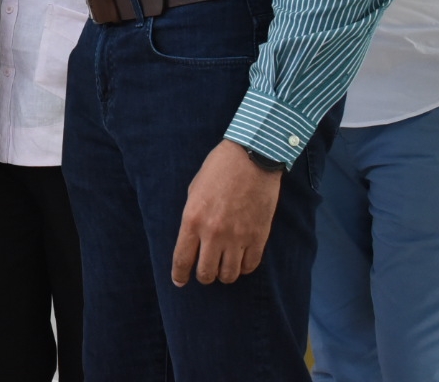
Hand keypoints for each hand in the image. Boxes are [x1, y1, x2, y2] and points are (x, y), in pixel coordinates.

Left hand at [171, 141, 282, 286]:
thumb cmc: (219, 169)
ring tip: (224, 266)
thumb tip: (192, 240)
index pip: (182, 260)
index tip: (179, 281)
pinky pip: (250, 266)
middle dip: (203, 276)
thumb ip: (192, 217)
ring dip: (224, 274)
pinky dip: (244, 267)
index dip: (179, 275)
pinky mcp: (258, 237)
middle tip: (205, 271)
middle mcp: (213, 233)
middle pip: (206, 274)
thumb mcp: (194, 190)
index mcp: (192, 219)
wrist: (252, 157)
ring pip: (229, 275)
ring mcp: (238, 237)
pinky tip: (241, 260)